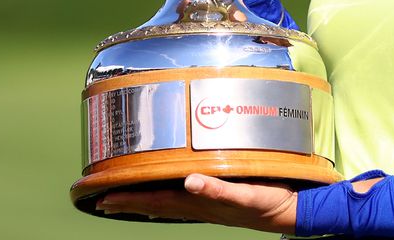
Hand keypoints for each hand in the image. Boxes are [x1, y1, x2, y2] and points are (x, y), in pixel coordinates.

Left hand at [96, 173, 295, 230]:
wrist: (291, 213)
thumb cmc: (269, 202)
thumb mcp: (245, 193)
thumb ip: (218, 188)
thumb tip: (190, 181)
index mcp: (200, 200)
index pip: (156, 198)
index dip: (130, 198)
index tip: (103, 197)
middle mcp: (199, 204)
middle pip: (156, 202)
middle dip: (128, 201)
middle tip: (102, 201)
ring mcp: (208, 205)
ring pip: (167, 203)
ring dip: (144, 201)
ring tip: (125, 201)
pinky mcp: (219, 200)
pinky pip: (184, 202)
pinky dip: (168, 200)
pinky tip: (167, 198)